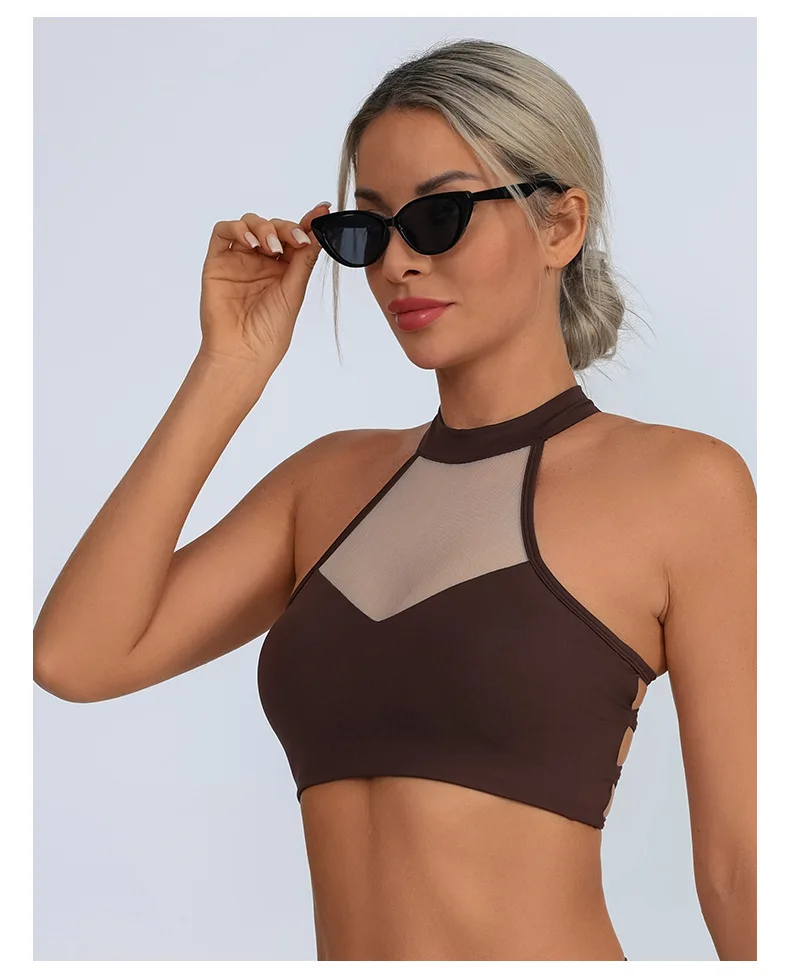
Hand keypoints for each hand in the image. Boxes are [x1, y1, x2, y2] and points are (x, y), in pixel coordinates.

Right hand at [198, 202, 329, 369]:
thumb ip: (304, 259)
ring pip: (250, 223)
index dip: (307, 223)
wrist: (243, 353)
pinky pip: (223, 232)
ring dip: (264, 228)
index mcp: (283, 269)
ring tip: (272, 246)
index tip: (321, 212)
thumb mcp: (294, 291)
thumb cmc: (269, 331)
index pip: (294, 237)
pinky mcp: (218, 261)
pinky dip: (237, 229)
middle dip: (286, 228)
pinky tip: (251, 242)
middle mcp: (261, 261)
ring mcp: (239, 260)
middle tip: (297, 239)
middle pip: (273, 227)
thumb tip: (320, 230)